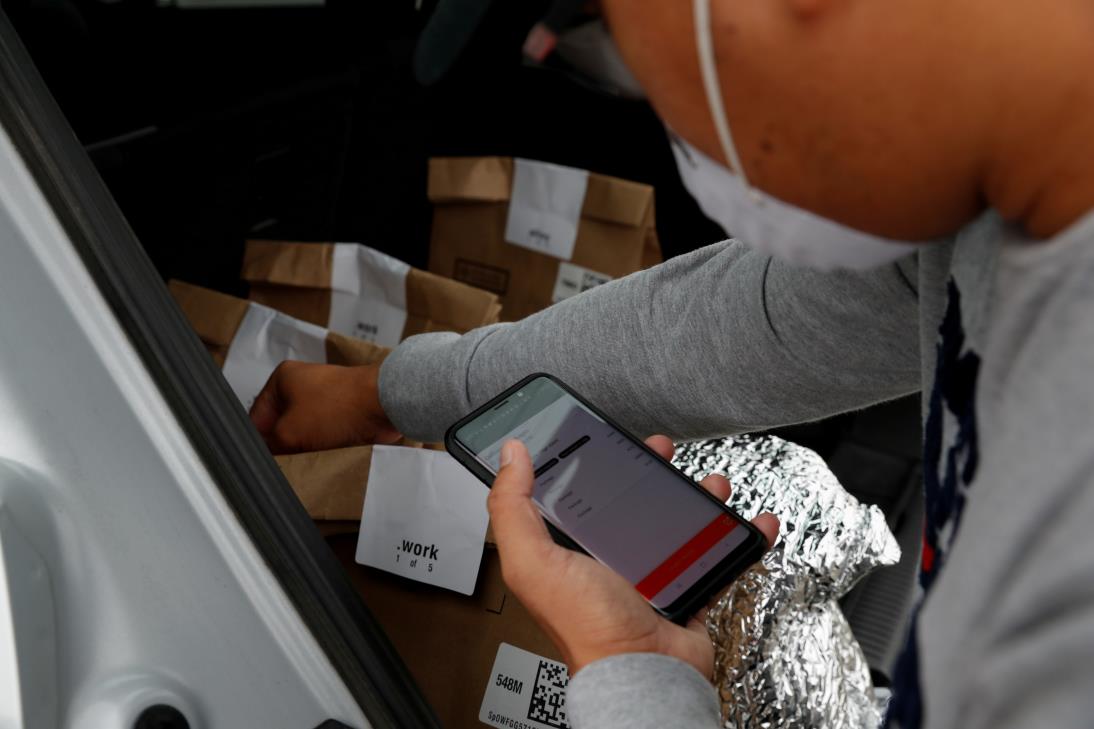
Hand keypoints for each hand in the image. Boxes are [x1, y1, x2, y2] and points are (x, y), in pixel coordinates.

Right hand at [249, 361, 401, 453]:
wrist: (384, 405)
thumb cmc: (338, 407)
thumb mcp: (290, 432)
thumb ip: (270, 446)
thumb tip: (266, 457)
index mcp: (282, 379)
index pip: (256, 418)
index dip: (258, 443)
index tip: (262, 463)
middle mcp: (302, 385)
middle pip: (281, 427)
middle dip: (284, 446)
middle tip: (285, 463)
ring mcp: (325, 398)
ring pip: (304, 433)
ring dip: (305, 448)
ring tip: (307, 458)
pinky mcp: (343, 412)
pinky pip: (325, 435)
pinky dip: (324, 447)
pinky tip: (324, 456)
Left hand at [488, 436, 778, 677]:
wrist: (644, 674)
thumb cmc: (587, 627)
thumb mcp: (534, 562)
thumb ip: (512, 508)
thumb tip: (510, 456)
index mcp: (572, 550)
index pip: (580, 495)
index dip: (592, 463)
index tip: (606, 438)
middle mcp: (611, 560)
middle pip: (634, 503)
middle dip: (651, 472)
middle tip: (662, 451)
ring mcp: (653, 575)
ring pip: (679, 524)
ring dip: (700, 498)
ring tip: (712, 484)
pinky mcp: (688, 590)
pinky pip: (718, 558)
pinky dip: (741, 538)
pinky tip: (755, 522)